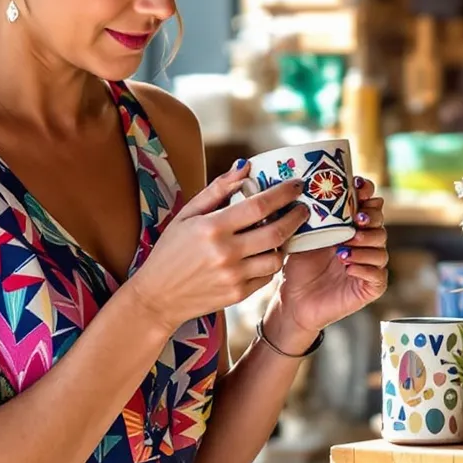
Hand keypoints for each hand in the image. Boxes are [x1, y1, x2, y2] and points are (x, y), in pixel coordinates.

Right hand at [124, 165, 305, 332]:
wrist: (159, 296)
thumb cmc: (171, 250)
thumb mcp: (187, 215)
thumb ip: (217, 189)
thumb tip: (245, 166)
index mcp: (212, 227)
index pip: (258, 205)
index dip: (283, 193)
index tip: (296, 185)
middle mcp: (225, 252)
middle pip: (276, 232)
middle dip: (296, 217)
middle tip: (303, 208)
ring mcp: (233, 276)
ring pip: (276, 257)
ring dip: (284, 243)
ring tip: (282, 233)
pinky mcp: (238, 294)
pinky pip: (267, 276)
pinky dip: (270, 263)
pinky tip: (265, 253)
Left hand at [274, 177, 389, 345]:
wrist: (293, 300)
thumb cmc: (298, 266)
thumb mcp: (303, 235)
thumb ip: (312, 214)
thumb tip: (305, 185)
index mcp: (351, 227)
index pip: (370, 203)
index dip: (367, 192)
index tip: (357, 186)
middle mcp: (364, 243)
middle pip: (380, 223)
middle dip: (370, 218)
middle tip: (355, 220)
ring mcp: (370, 265)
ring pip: (381, 248)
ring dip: (365, 243)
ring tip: (344, 247)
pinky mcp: (371, 287)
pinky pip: (378, 274)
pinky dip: (364, 268)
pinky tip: (347, 267)